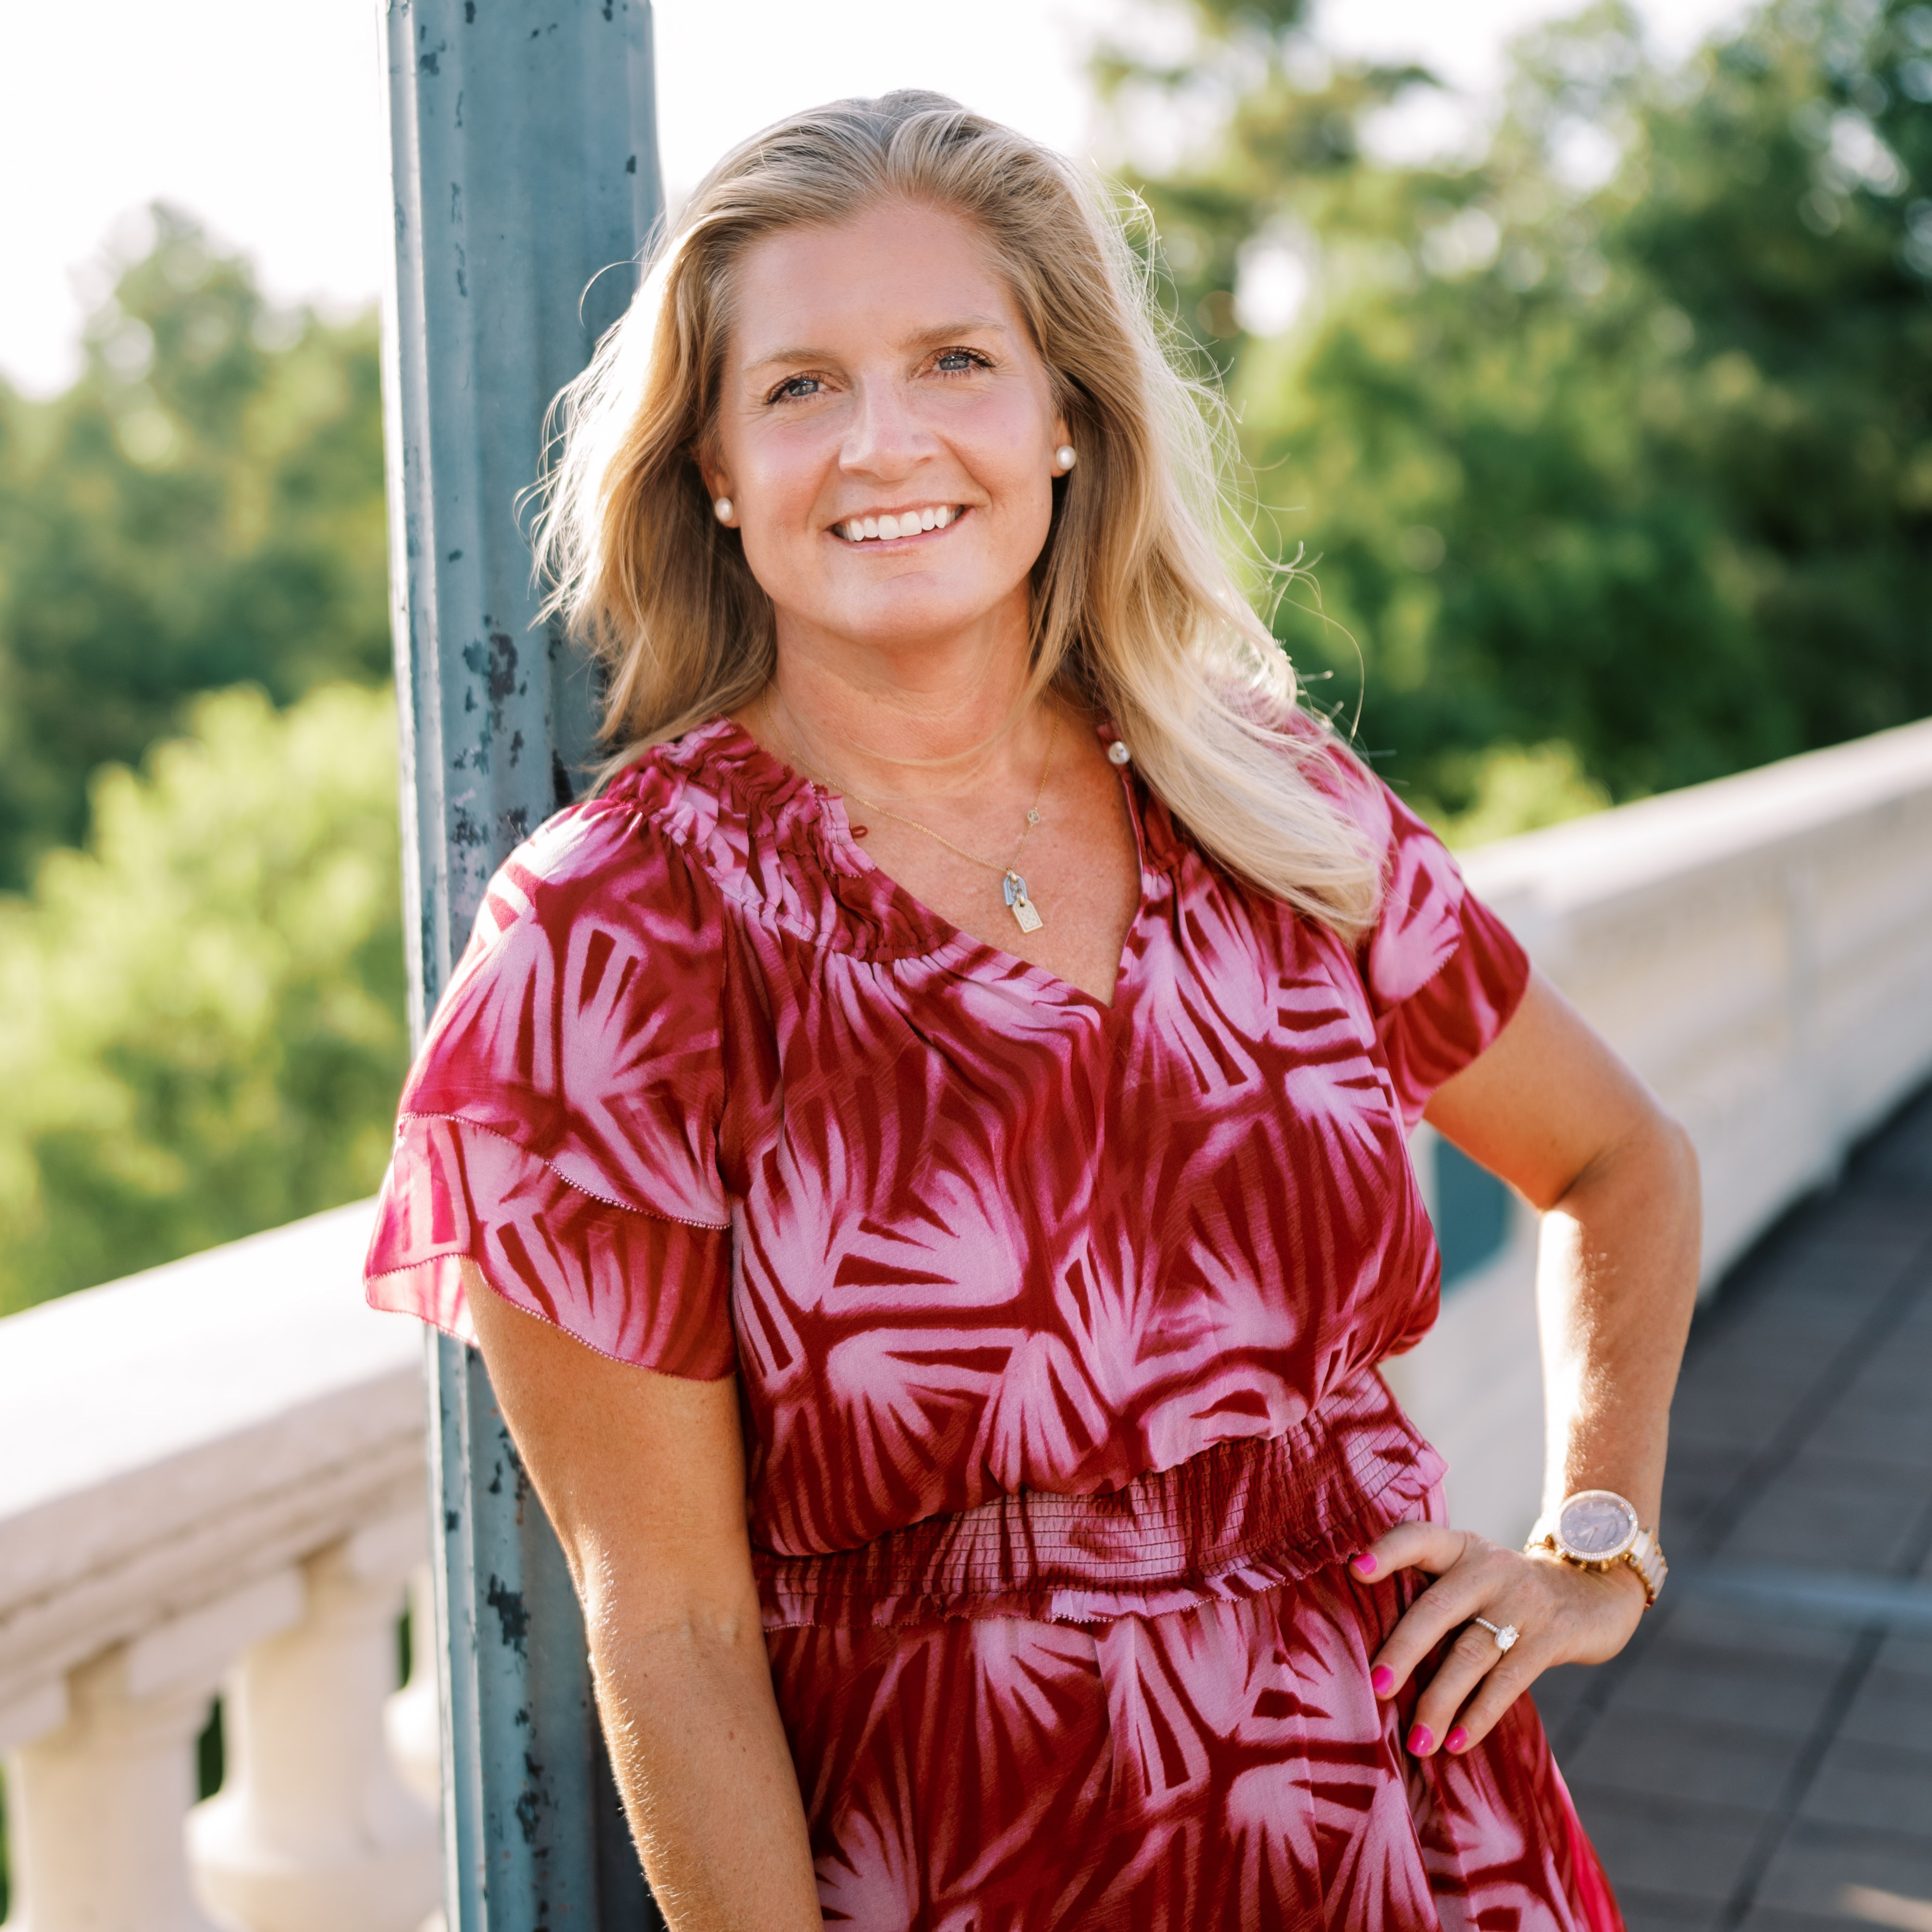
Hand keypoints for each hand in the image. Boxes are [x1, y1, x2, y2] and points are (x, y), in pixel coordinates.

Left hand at [1352, 1521, 1646, 1757]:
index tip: (1355, 1570)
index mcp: (1460, 1548)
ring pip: (1471, 1653)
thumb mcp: (1472, 1574)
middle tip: (1377, 1685)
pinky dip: (1479, 1715)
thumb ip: (1432, 1593)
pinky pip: (1508, 1682)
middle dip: (1404, 1649)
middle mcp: (1487, 1569)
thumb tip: (1371, 1648)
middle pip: (1437, 1609)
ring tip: (1416, 1740)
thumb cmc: (1505, 1591)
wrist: (1592, 1590)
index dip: (1387, 1552)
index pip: (1418, 1538)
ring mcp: (1521, 1604)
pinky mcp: (1549, 1639)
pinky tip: (1456, 1743)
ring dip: (1440, 1700)